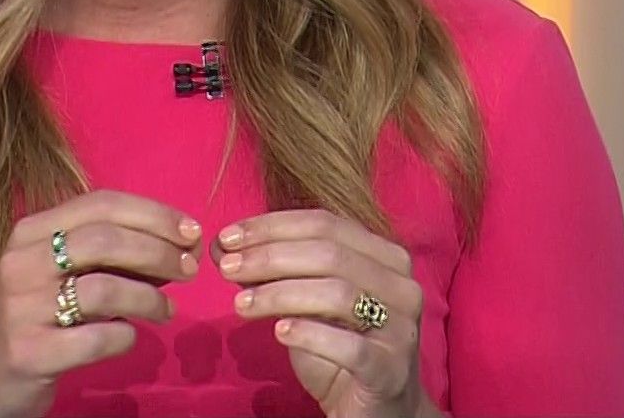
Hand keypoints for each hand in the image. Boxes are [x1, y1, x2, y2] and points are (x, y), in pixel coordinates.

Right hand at [0, 190, 202, 417]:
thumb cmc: (29, 319)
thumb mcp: (54, 274)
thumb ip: (104, 256)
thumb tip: (174, 246)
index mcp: (29, 232)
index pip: (100, 203)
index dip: (153, 214)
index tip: (190, 231)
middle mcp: (21, 262)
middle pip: (106, 240)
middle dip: (159, 252)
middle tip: (190, 270)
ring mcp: (21, 309)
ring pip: (105, 289)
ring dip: (149, 298)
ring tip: (167, 310)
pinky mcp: (29, 353)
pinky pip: (96, 339)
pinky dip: (125, 337)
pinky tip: (130, 338)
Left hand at [213, 209, 438, 417]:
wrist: (375, 410)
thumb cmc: (338, 349)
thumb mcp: (304, 304)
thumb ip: (271, 272)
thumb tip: (222, 246)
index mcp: (385, 257)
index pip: (325, 223)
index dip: (273, 226)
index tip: (228, 237)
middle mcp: (401, 286)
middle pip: (330, 254)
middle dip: (270, 257)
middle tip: (226, 268)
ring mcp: (401, 328)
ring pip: (338, 294)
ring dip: (280, 294)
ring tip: (240, 305)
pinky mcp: (391, 369)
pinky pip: (349, 346)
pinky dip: (310, 335)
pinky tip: (279, 333)